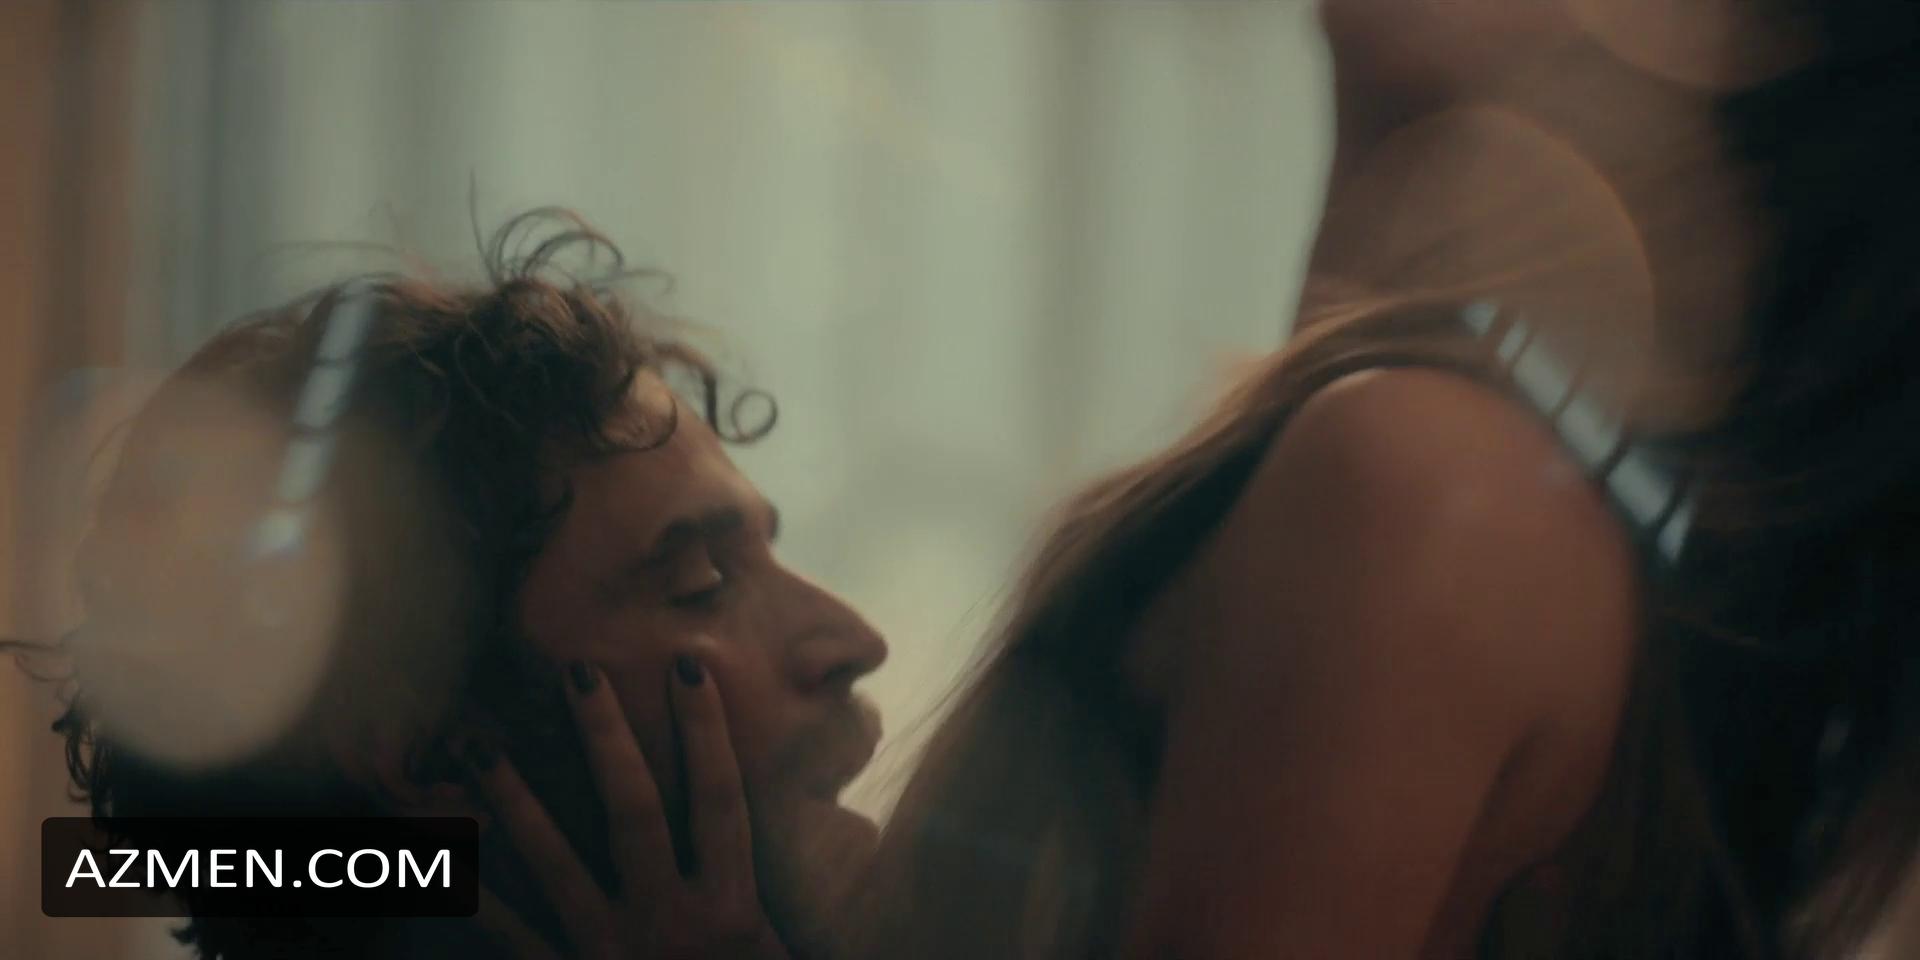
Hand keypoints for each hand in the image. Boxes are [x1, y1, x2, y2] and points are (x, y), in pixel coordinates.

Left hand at [469, 655, 789, 959]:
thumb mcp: (781, 957)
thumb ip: (775, 909)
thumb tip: (835, 844)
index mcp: (731, 910)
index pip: (721, 799)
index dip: (706, 732)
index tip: (689, 666)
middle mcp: (668, 919)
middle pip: (635, 810)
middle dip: (606, 739)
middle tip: (576, 672)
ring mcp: (610, 951)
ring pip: (556, 862)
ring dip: (515, 800)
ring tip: (476, 744)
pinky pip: (515, 937)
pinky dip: (477, 898)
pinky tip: (440, 858)